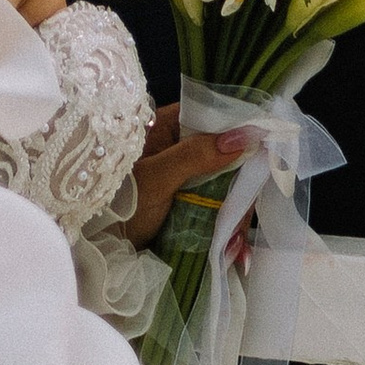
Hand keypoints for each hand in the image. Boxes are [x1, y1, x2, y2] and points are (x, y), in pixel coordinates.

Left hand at [123, 105, 255, 250]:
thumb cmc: (119, 206)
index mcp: (166, 128)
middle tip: (245, 209)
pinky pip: (219, 206)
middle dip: (240, 183)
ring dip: (236, 211)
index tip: (264, 147)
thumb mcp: (155, 179)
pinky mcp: (189, 202)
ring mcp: (186, 176)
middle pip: (225, 153)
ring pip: (226, 183)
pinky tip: (233, 248)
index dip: (239, 129)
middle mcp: (179, 148)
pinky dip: (227, 225)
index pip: (211, 116)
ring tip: (235, 241)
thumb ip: (195, 155)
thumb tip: (243, 136)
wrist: (101, 247)